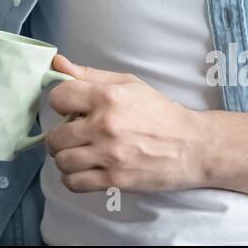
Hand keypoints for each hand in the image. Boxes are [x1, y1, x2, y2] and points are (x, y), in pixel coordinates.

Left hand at [45, 54, 210, 193]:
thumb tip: (57, 64)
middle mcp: (105, 125)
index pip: (58, 97)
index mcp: (108, 97)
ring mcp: (109, 155)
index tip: (70, 108)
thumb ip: (90, 75)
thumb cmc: (159, 112)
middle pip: (55, 136)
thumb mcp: (128, 84)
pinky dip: (73, 178)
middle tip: (72, 135)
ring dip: (65, 158)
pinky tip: (84, 170)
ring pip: (62, 161)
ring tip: (78, 153)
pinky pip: (74, 183)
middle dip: (59, 135)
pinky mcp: (114, 180)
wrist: (191, 146)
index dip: (61, 103)